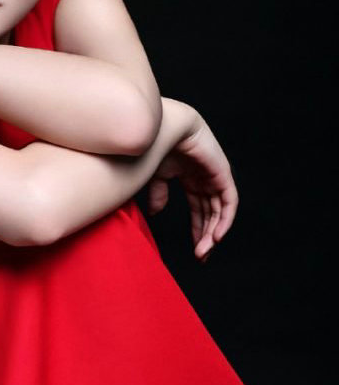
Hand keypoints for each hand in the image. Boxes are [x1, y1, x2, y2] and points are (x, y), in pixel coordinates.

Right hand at [146, 112, 238, 261]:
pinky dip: (224, 219)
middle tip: (201, 256)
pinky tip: (217, 236)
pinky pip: (228, 202)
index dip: (197, 230)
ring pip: (219, 211)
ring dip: (213, 232)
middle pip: (210, 213)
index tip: (195, 250)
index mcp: (190, 178)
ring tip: (205, 250)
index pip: (199, 209)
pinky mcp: (223, 174)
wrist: (165, 128)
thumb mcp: (155, 177)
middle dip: (206, 235)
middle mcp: (204, 179)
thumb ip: (158, 195)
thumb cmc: (157, 146)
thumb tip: (156, 213)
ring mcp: (215, 176)